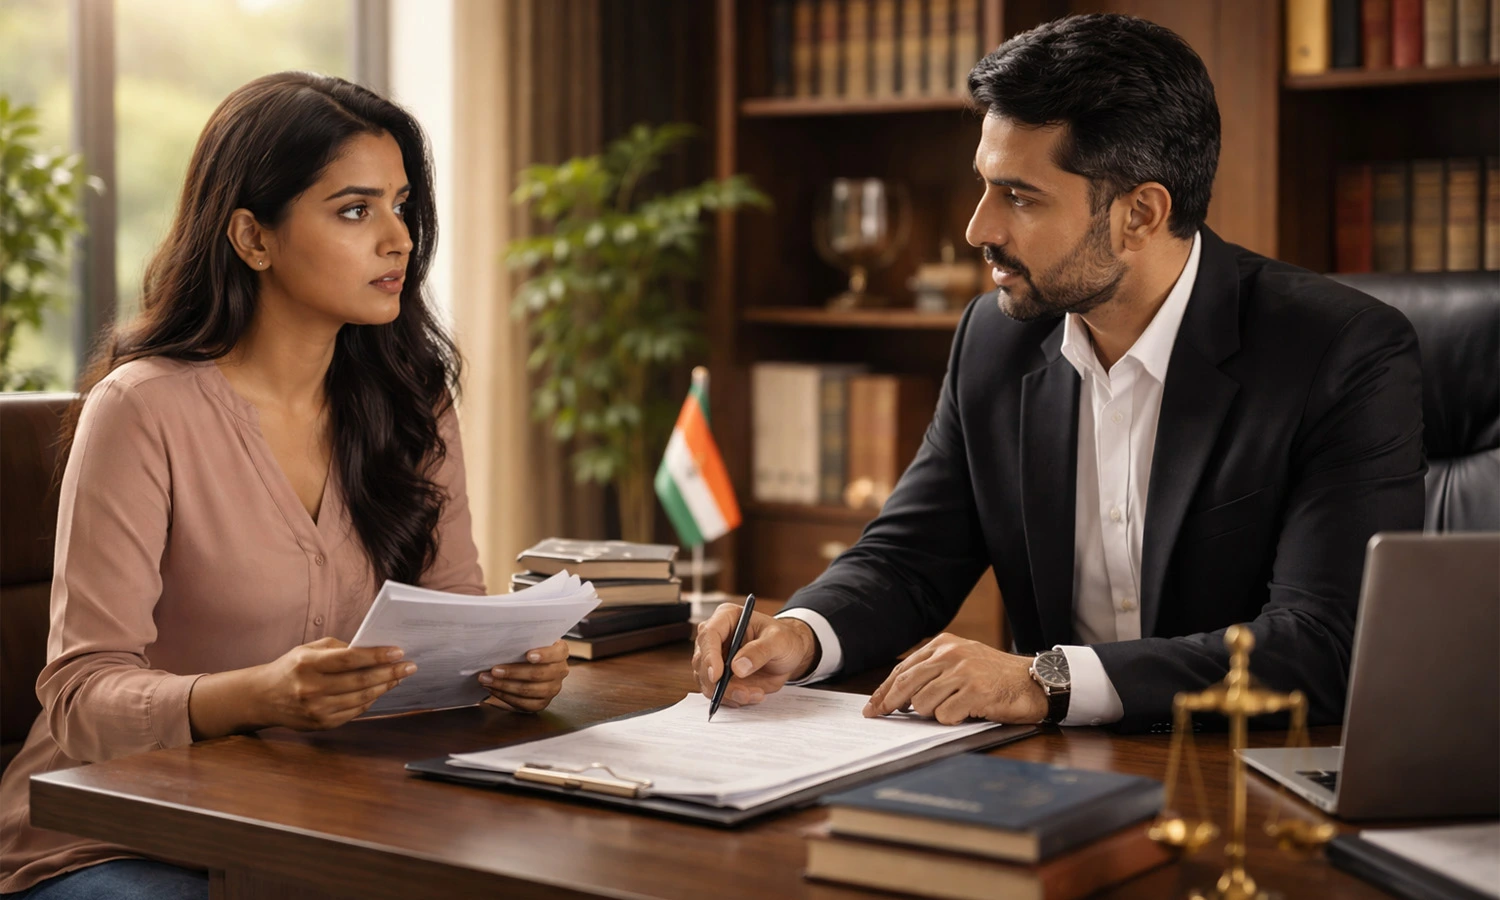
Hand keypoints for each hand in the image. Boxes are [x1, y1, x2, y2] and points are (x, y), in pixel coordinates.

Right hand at [253, 637, 415, 730]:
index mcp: (307, 664)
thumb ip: (339, 648)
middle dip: (389, 673)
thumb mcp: (309, 649)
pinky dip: (369, 700)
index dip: (377, 656)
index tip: (398, 652)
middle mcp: (311, 688)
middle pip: (360, 680)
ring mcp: (316, 709)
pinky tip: (379, 691)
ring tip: (398, 677)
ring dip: (384, 687)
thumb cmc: (291, 668)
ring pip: (361, 698)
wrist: (263, 697)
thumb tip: (373, 650)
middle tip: (409, 666)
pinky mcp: (321, 724)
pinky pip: (354, 712)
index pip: (350, 659)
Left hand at [478, 640, 568, 712]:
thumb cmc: (528, 649)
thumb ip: (523, 641)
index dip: (543, 655)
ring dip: (504, 686)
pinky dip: (506, 696)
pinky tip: (494, 689)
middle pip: (538, 674)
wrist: (533, 665)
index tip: (528, 655)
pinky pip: (524, 703)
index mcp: (560, 652)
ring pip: (529, 690)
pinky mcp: (543, 703)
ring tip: (487, 680)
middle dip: (513, 672)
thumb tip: (500, 641)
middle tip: (494, 670)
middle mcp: (560, 671)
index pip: (556, 653)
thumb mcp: (531, 640)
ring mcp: (553, 689)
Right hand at [691, 604, 817, 707]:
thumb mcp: (779, 640)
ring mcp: (714, 658)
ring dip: (728, 693)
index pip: (709, 634)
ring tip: (755, 694)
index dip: (710, 656)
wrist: (788, 656)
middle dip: (720, 683)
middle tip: (744, 693)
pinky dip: (732, 698)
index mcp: (727, 617)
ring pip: (707, 681)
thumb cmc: (784, 639)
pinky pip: (716, 692)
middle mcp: (715, 637)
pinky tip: (751, 695)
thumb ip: (760, 651)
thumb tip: (737, 667)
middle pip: (702, 661)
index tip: (717, 676)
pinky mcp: (718, 676)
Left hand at [863, 633, 1047, 724]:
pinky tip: (966, 713)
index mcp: (943, 644)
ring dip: (932, 713)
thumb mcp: (962, 661)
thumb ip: (933, 670)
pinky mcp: (975, 691)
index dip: (885, 690)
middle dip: (890, 703)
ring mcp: (963, 672)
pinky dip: (951, 720)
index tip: (873, 706)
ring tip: (952, 708)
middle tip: (881, 716)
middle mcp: (951, 654)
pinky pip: (945, 715)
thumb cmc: (995, 675)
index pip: (903, 669)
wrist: (1034, 681)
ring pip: (923, 702)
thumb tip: (897, 695)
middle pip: (905, 683)